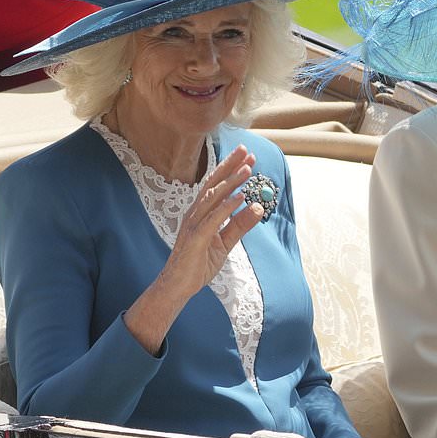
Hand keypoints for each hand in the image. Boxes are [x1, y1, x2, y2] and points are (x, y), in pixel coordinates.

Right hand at [125, 145, 264, 354]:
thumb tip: (258, 208)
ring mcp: (194, 224)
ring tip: (247, 169)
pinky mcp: (196, 238)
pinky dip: (227, 206)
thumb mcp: (225, 242)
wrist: (178, 286)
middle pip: (214, 184)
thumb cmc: (198, 263)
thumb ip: (240, 225)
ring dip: (231, 182)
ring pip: (213, 197)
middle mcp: (195, 214)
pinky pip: (213, 219)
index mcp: (201, 213)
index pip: (217, 185)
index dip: (231, 170)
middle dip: (231, 166)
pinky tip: (241, 197)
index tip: (248, 157)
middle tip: (248, 151)